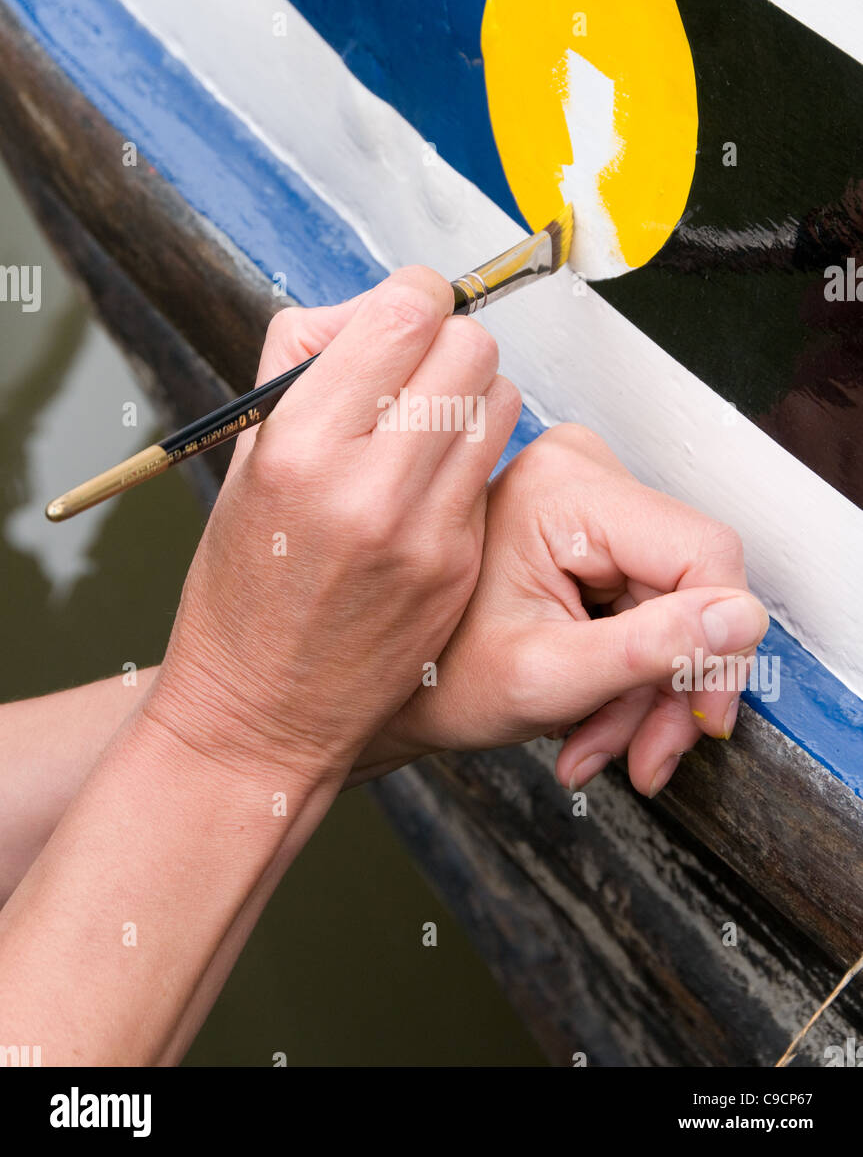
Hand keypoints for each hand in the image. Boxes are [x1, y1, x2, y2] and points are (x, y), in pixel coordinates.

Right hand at [146, 270, 521, 786]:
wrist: (260, 714)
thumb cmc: (241, 587)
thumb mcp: (243, 460)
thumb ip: (301, 364)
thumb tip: (370, 308)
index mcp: (299, 446)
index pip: (406, 314)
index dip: (413, 296)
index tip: (403, 312)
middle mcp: (368, 486)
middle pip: (469, 346)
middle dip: (445, 339)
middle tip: (416, 367)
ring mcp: (425, 532)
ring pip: (499, 399)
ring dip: (469, 392)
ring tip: (427, 422)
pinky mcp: (458, 566)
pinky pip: (493, 467)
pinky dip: (470, 455)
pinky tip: (429, 481)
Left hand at [370, 423, 768, 797]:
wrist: (386, 683)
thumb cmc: (436, 677)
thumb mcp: (546, 678)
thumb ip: (648, 651)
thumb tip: (740, 621)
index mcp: (562, 487)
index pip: (703, 552)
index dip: (720, 647)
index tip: (701, 720)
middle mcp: (579, 471)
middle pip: (691, 585)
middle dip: (672, 685)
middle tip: (642, 755)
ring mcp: (585, 496)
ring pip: (677, 603)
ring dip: (650, 690)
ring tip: (599, 745)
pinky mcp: (588, 526)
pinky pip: (650, 601)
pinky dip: (633, 670)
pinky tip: (595, 713)